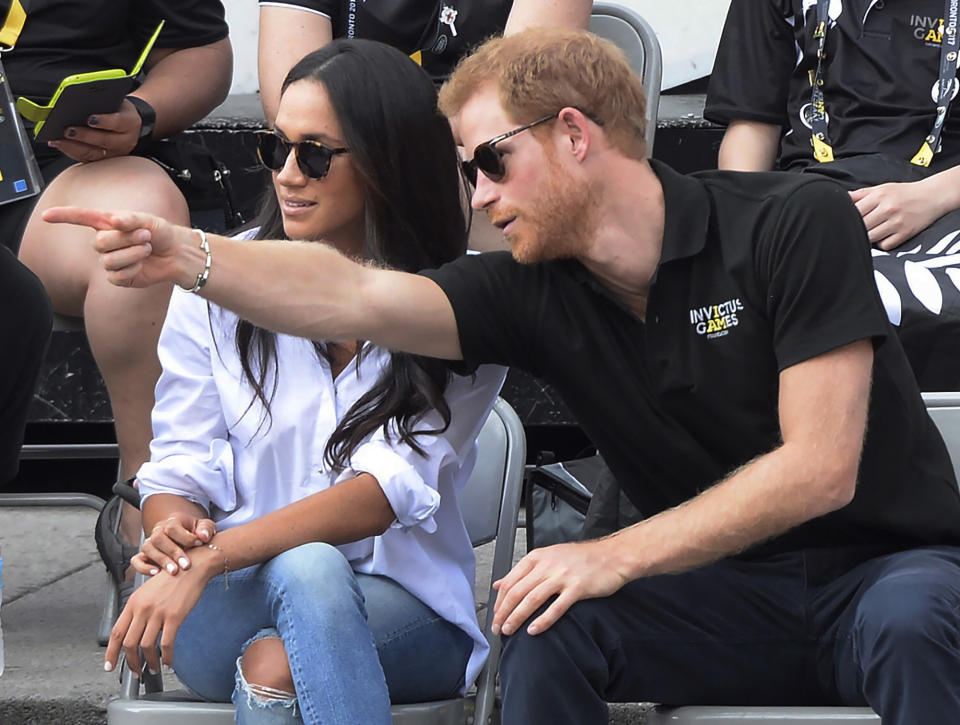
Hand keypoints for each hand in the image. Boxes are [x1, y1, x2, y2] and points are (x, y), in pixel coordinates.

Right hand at [40, 206, 196, 287]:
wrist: (175, 253)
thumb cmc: (160, 232)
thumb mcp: (147, 220)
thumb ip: (130, 219)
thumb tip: (113, 221)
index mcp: (107, 223)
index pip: (80, 218)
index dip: (63, 216)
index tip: (46, 215)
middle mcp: (105, 242)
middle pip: (99, 243)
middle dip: (125, 239)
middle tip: (145, 235)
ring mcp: (109, 260)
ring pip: (108, 260)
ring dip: (133, 253)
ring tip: (147, 248)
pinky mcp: (118, 277)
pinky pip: (115, 276)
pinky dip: (133, 268)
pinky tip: (142, 264)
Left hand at [47, 98, 142, 162]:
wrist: (127, 123)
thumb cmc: (117, 109)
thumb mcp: (115, 100)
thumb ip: (102, 100)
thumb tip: (78, 101)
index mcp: (130, 123)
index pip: (118, 122)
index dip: (104, 121)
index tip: (90, 118)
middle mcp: (125, 141)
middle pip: (105, 141)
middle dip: (84, 136)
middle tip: (68, 130)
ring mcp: (114, 153)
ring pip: (93, 153)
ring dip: (73, 146)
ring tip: (57, 139)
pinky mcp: (103, 159)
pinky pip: (85, 158)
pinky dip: (69, 151)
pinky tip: (58, 143)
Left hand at [104, 558, 211, 675]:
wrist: (192, 567)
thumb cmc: (173, 578)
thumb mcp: (149, 591)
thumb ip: (139, 610)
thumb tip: (136, 632)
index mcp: (133, 602)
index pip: (116, 633)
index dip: (111, 653)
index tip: (110, 666)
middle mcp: (142, 608)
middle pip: (128, 643)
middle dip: (131, 663)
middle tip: (136, 672)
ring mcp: (158, 613)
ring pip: (146, 646)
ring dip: (149, 663)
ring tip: (154, 670)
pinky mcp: (174, 616)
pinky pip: (166, 644)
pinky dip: (166, 657)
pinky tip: (168, 662)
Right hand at [134, 512, 215, 576]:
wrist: (189, 540)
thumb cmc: (197, 533)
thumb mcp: (205, 527)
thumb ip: (206, 528)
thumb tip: (203, 536)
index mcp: (173, 521)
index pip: (172, 526)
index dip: (185, 536)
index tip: (199, 544)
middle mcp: (158, 531)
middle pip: (158, 538)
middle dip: (173, 552)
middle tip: (186, 565)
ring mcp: (150, 543)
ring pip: (147, 548)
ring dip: (161, 560)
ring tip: (174, 571)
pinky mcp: (144, 556)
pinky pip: (136, 560)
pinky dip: (143, 567)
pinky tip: (156, 573)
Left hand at [491, 539, 629, 636]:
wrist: (613, 556)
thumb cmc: (582, 558)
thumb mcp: (549, 557)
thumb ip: (523, 571)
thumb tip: (499, 584)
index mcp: (538, 557)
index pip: (510, 580)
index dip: (499, 601)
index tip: (495, 615)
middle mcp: (547, 565)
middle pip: (517, 591)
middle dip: (503, 612)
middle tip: (497, 628)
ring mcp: (562, 576)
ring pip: (532, 599)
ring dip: (517, 617)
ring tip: (509, 631)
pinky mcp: (578, 588)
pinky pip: (556, 607)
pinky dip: (543, 620)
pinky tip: (534, 631)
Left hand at [849, 180, 944, 249]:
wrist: (932, 196)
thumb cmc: (903, 193)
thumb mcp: (881, 188)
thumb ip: (860, 194)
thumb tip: (840, 198)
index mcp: (880, 196)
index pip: (854, 211)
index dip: (847, 218)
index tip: (844, 221)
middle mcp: (888, 209)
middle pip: (861, 226)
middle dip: (857, 228)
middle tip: (857, 229)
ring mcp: (897, 222)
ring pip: (870, 237)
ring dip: (868, 237)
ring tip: (871, 231)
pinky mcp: (905, 233)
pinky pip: (885, 245)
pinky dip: (881, 243)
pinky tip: (883, 236)